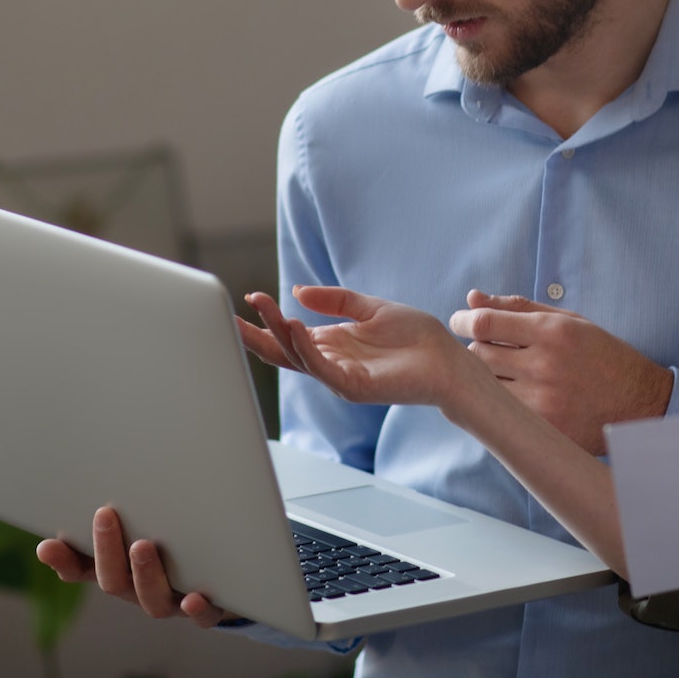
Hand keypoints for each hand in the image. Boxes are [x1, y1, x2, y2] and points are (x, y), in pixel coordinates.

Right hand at [35, 506, 233, 628]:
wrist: (225, 577)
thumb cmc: (173, 540)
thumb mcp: (141, 522)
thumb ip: (116, 512)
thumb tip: (88, 479)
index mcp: (119, 570)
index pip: (81, 569)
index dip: (63, 560)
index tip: (47, 544)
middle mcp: (140, 590)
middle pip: (113, 582)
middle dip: (106, 549)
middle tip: (104, 515)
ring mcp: (172, 602)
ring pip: (153, 601)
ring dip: (145, 574)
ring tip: (142, 547)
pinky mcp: (209, 608)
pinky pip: (202, 617)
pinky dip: (196, 610)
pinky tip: (193, 598)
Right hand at [237, 286, 478, 407]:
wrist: (448, 359)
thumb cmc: (416, 337)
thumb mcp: (369, 307)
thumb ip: (334, 299)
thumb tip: (297, 290)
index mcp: (331, 344)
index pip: (288, 335)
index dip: (266, 320)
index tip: (247, 298)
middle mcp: (330, 362)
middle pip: (282, 351)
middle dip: (255, 335)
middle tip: (230, 316)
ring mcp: (339, 377)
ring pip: (297, 357)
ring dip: (278, 332)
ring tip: (264, 306)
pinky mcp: (354, 387)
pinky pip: (321, 368)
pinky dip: (305, 348)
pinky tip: (294, 325)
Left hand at [447, 290, 672, 455]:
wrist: (641, 404)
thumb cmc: (603, 356)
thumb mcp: (569, 321)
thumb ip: (519, 308)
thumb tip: (472, 298)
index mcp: (552, 331)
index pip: (485, 323)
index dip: (463, 321)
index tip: (460, 322)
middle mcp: (545, 364)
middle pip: (478, 354)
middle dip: (475, 349)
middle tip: (486, 350)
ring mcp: (544, 401)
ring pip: (485, 385)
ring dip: (484, 377)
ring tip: (502, 373)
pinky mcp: (544, 428)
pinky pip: (501, 413)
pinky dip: (497, 403)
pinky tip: (509, 398)